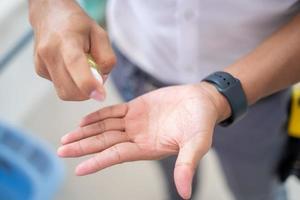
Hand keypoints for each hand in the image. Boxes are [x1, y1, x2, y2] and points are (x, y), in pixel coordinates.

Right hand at [29, 0, 115, 100]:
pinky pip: (60, 87)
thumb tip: (101, 81)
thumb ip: (106, 58)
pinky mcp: (40, 70)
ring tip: (84, 71)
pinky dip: (71, 84)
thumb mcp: (101, 35)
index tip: (100, 95)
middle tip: (96, 77)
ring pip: (64, 92)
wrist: (50, 15)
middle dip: (88, 92)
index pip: (75, 64)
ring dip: (80, 90)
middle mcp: (50, 52)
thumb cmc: (79, 26)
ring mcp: (41, 63)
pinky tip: (72, 68)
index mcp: (66, 40)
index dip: (88, 83)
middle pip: (70, 88)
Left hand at [57, 83, 229, 198]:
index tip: (79, 168)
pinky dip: (98, 115)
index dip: (98, 161)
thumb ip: (187, 166)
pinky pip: (113, 112)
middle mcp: (138, 137)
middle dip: (84, 146)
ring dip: (86, 132)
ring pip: (105, 128)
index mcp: (148, 148)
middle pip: (105, 143)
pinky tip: (84, 120)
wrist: (202, 101)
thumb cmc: (201, 123)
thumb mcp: (197, 145)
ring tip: (66, 138)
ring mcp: (135, 122)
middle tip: (61, 150)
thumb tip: (185, 195)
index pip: (118, 155)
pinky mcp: (136, 107)